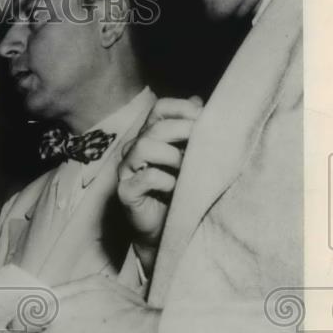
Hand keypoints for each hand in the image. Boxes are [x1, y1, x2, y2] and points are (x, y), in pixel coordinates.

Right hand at [118, 96, 202, 275]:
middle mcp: (134, 149)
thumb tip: (201, 101)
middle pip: (156, 127)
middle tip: (204, 149)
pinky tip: (176, 190)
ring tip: (187, 172)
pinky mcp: (126, 192)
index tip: (206, 121)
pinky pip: (146, 177)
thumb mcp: (192, 158)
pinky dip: (166, 181)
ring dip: (173, 157)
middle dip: (184, 134)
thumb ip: (193, 131)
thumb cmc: (181, 193)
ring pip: (145, 147)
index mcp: (150, 136)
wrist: (169, 232)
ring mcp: (126, 171)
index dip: (183, 109)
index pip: (160, 108)